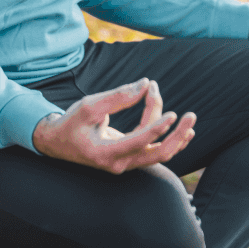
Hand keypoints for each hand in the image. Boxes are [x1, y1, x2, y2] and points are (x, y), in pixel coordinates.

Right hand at [31, 78, 195, 173]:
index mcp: (106, 153)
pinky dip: (168, 138)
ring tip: (189, 116)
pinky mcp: (129, 157)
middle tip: (191, 115)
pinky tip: (184, 130)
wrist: (57, 142)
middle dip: (177, 135)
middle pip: (158, 154)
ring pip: (159, 152)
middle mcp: (119, 163)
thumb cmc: (72, 123)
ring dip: (175, 134)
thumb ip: (118, 96)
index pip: (139, 142)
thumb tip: (146, 84)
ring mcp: (126, 163)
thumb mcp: (90, 105)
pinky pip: (154, 150)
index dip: (158, 127)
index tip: (173, 113)